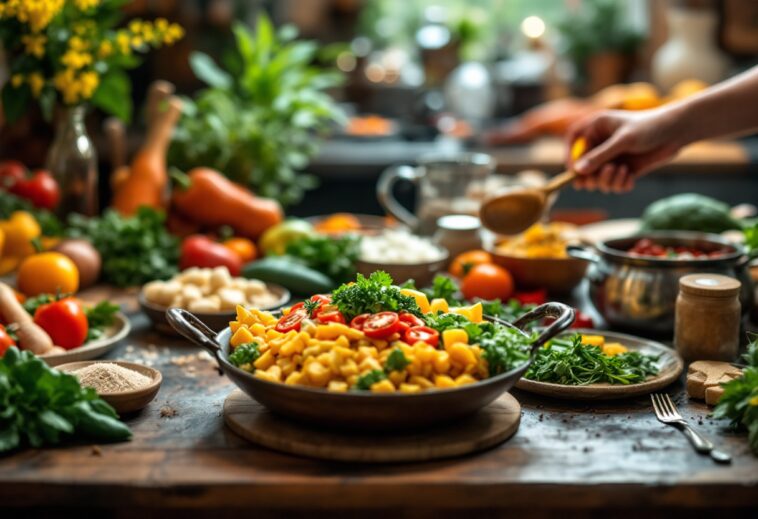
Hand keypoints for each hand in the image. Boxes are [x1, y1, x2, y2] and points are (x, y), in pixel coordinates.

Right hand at [566, 107, 686, 192]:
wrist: (676, 132)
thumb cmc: (649, 127)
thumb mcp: (623, 141)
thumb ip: (600, 156)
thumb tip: (577, 171)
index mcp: (596, 127)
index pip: (573, 143)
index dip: (570, 157)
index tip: (574, 172)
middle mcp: (601, 143)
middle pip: (582, 166)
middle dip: (591, 176)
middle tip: (600, 179)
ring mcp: (612, 157)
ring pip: (597, 179)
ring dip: (607, 181)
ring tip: (622, 172)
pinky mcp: (623, 169)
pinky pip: (612, 184)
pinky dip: (619, 184)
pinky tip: (631, 178)